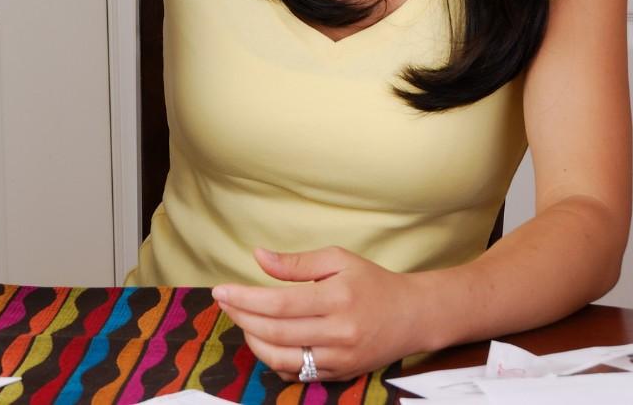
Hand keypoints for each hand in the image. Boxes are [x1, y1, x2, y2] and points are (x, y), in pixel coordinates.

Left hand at [211, 246, 434, 381]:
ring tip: (243, 321)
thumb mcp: (338, 260)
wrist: (411, 316)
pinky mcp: (338, 375)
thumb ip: (296, 263)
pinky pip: (295, 374)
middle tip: (225, 302)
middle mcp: (338, 332)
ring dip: (252, 341)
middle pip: (274, 332)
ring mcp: (338, 359)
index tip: (221, 290)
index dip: (244, 298)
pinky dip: (273, 359)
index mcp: (337, 298)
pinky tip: (265, 340)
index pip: (279, 303)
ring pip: (281, 358)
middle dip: (241, 317)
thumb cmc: (371, 282)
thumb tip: (257, 256)